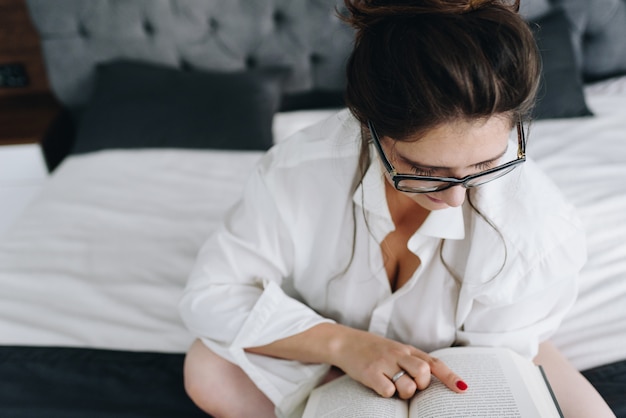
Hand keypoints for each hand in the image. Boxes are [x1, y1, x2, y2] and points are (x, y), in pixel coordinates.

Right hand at [330, 326, 466, 398]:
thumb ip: (412, 362)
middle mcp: (398, 354)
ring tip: (393, 386)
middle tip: (411, 385)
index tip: (463, 389)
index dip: (450, 377)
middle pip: (423, 372)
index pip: (434, 363)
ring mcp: (384, 363)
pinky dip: (386, 393)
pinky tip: (379, 385)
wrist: (345, 342)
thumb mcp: (395, 351)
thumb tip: (430, 383)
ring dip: (404, 392)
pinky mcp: (370, 373)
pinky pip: (388, 391)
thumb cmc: (373, 351)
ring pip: (407, 385)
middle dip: (422, 384)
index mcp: (408, 350)